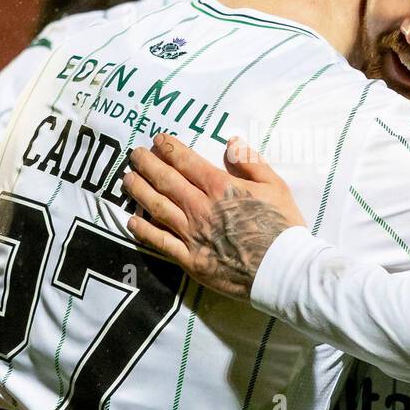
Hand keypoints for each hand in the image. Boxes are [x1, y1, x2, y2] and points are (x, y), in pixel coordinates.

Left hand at [122, 133, 306, 299]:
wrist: (282, 269)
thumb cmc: (282, 226)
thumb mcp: (275, 186)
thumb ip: (251, 162)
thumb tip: (231, 141)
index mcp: (220, 187)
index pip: (186, 161)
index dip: (169, 148)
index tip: (157, 140)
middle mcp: (200, 207)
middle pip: (166, 180)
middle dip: (147, 164)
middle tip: (134, 154)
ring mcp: (192, 234)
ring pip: (157, 207)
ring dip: (139, 190)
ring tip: (127, 179)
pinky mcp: (189, 259)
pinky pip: (160, 242)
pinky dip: (144, 230)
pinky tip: (131, 221)